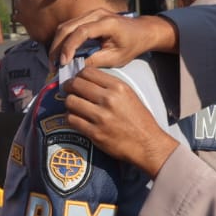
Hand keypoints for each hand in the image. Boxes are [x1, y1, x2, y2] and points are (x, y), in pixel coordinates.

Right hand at [49, 10, 177, 68]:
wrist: (141, 31)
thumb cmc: (131, 45)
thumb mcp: (116, 58)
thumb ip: (95, 61)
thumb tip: (74, 67)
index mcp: (107, 23)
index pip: (81, 32)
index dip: (69, 47)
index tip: (63, 63)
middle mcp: (96, 13)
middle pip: (68, 27)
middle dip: (57, 47)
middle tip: (53, 65)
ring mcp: (91, 13)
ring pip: (65, 26)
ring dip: (57, 44)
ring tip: (54, 62)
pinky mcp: (87, 16)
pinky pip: (70, 27)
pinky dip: (63, 40)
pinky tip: (61, 54)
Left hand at [63, 68, 178, 176]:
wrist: (147, 144)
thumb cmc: (139, 120)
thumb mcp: (129, 95)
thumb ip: (110, 86)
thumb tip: (87, 80)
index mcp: (118, 87)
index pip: (87, 72)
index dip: (78, 75)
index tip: (76, 80)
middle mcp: (109, 99)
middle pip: (75, 85)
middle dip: (68, 87)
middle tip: (68, 91)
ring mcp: (101, 117)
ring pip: (70, 101)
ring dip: (69, 103)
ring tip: (73, 106)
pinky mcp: (95, 133)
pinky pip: (72, 120)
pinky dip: (70, 118)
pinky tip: (76, 118)